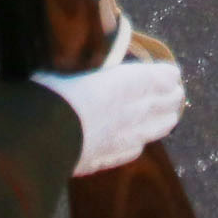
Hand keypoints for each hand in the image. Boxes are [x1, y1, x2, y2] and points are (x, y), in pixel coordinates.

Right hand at [34, 17, 186, 174]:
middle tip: (177, 94)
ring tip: (170, 119)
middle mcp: (131, 111)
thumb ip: (86, 64)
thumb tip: (88, 57)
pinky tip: (136, 145)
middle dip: (172, 99)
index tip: (173, 73)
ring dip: (164, 122)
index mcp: (126, 82)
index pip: (159, 78)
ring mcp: (122, 138)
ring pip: (154, 130)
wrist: (40, 138)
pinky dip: (137, 144)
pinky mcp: (106, 159)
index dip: (166, 76)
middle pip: (163, 105)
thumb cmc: (52, 92)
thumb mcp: (69, 64)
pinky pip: (131, 151)